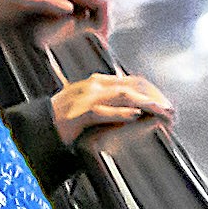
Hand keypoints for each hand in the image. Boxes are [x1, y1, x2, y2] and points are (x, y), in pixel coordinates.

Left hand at [0, 0, 95, 33]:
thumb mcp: (26, 1)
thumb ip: (48, 3)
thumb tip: (70, 8)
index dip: (106, 17)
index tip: (104, 36)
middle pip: (101, 3)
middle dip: (104, 22)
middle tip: (101, 42)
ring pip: (93, 7)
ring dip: (95, 23)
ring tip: (92, 40)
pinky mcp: (64, 0)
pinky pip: (83, 11)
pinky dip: (86, 23)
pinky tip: (79, 33)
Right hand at [49, 76, 172, 143]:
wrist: (38, 126)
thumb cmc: (63, 120)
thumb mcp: (90, 106)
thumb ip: (110, 105)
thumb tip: (134, 112)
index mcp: (97, 82)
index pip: (132, 82)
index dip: (152, 91)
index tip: (165, 103)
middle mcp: (94, 85)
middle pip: (132, 86)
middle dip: (154, 97)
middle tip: (170, 110)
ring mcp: (85, 97)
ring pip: (122, 95)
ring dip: (145, 103)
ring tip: (160, 112)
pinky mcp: (78, 113)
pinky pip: (102, 111)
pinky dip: (120, 112)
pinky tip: (134, 115)